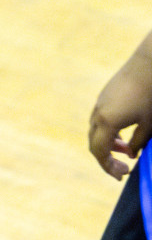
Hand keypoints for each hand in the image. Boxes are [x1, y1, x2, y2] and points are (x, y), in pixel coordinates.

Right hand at [89, 44, 151, 178]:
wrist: (149, 63)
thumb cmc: (151, 95)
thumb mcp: (149, 124)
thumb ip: (138, 142)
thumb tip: (131, 153)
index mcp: (107, 123)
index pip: (100, 152)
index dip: (109, 167)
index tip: (122, 175)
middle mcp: (98, 114)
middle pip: (94, 143)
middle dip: (107, 158)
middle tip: (123, 167)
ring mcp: (99, 103)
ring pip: (96, 131)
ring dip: (108, 144)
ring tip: (125, 149)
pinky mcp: (105, 95)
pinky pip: (100, 119)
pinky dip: (108, 131)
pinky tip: (123, 130)